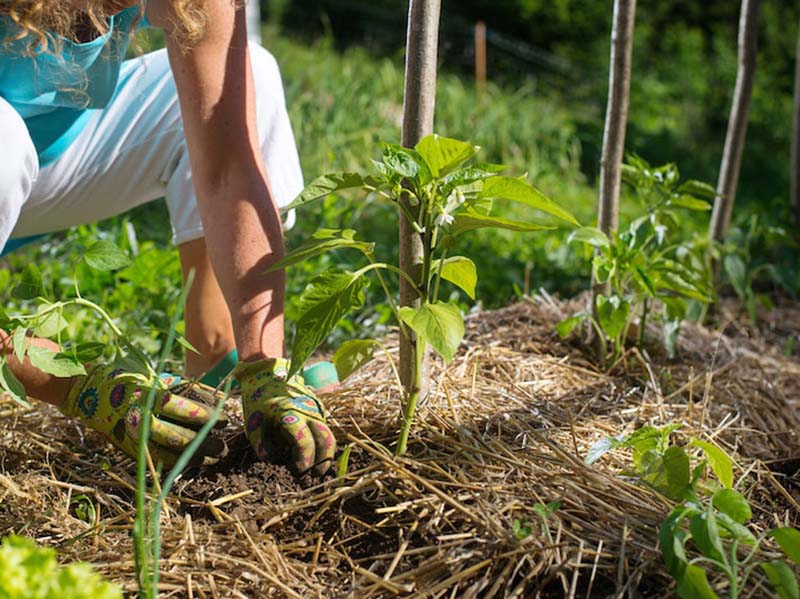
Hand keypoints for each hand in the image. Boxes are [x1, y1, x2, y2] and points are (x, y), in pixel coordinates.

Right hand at [60, 365, 226, 466]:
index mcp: (149, 397)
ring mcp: (133, 437)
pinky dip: (175, 462)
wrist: (87, 391)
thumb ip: (182, 388)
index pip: (185, 410)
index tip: (223, 420)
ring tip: (212, 458)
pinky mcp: (128, 447)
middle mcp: (141, 419)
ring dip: (193, 456)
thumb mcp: (155, 377)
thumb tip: (215, 399)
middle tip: (223, 447)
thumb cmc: (127, 378)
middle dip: (205, 443)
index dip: (208, 416)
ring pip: (169, 452)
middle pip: (180, 436)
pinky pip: (155, 460)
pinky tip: (190, 463)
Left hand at [235, 358, 335, 474]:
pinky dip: (321, 441)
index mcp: (290, 414)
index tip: (299, 470)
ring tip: (317, 466)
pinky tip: (312, 450)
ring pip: (329, 433)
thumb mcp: (252, 421)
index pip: (304, 441)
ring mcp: (316, 408)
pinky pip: (324, 427)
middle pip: (326, 439)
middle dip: (324, 460)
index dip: (305, 459)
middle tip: (316, 475)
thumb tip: (270, 459)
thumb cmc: (258, 398)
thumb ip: (260, 443)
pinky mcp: (318, 407)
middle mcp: (308, 411)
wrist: (269, 372)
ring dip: (325, 452)